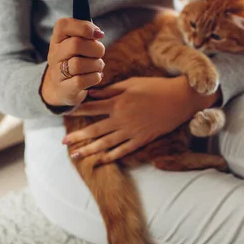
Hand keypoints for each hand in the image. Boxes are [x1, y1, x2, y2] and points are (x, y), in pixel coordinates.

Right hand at [41, 18, 105, 106]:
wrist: (62, 88)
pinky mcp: (64, 89)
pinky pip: (81, 81)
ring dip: (96, 65)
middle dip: (96, 48)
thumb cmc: (75, 61)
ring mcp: (57, 73)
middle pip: (75, 44)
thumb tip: (98, 33)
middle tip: (99, 53)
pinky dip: (94, 77)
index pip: (63, 25)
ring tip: (98, 66)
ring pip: (78, 64)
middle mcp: (54, 55)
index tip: (98, 35)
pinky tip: (95, 76)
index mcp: (57, 39)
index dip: (84, 27)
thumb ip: (87, 34)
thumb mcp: (78, 44)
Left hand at [63, 76, 220, 162]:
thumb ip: (111, 90)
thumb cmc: (156, 87)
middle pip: (95, 130)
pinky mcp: (142, 139)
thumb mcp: (132, 83)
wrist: (180, 99)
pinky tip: (100, 160)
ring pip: (106, 143)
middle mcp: (122, 119)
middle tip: (63, 141)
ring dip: (89, 150)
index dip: (76, 111)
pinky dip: (111, 156)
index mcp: (118, 103)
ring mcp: (132, 132)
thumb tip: (91, 92)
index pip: (91, 108)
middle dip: (78, 136)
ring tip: (76, 155)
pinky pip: (123, 150)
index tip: (63, 113)